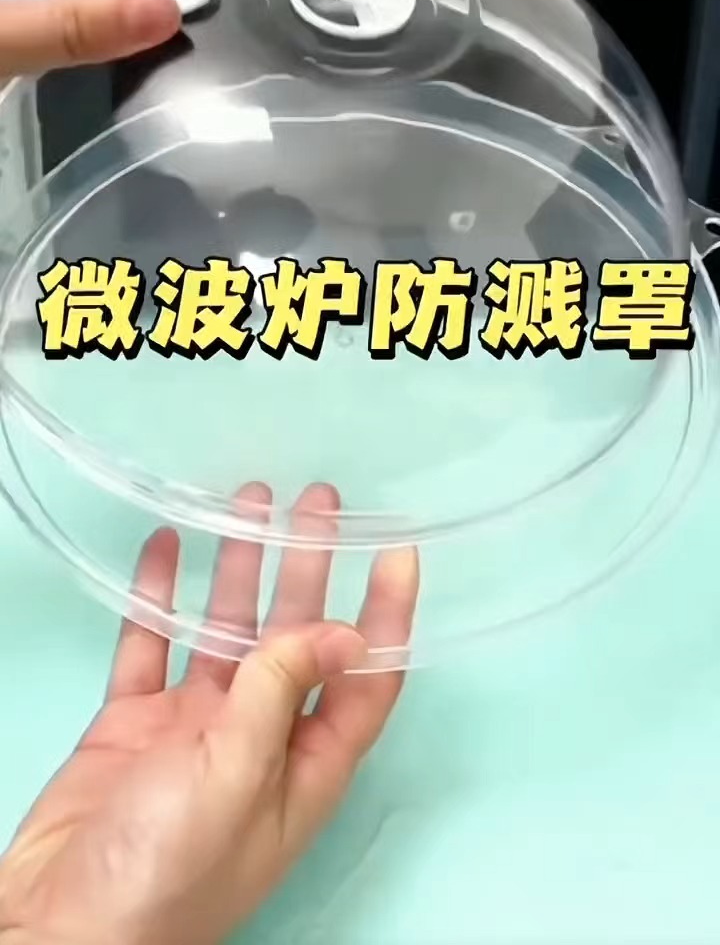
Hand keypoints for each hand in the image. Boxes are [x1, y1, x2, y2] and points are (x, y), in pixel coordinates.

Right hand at [0, 482, 418, 944]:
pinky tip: (165, 549)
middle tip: (319, 502)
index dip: (387, 615)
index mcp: (305, 765)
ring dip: (238, 570)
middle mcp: (259, 740)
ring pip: (226, 631)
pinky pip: (153, 644)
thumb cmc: (167, 875)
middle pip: (298, 638)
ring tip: (250, 503)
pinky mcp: (136, 723)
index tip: (397, 550)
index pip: (365, 677)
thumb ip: (282, 693)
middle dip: (310, 570)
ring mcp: (195, 728)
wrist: (61, 928)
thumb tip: (349, 631)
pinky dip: (159, 596)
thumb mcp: (239, 777)